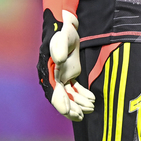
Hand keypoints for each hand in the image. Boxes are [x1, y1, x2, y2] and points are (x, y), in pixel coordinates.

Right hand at [37, 0, 94, 120]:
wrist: (64, 24)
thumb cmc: (61, 30)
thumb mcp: (61, 37)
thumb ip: (59, 48)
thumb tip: (59, 60)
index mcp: (48, 72)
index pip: (54, 93)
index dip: (62, 104)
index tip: (70, 112)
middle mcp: (53, 77)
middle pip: (62, 98)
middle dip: (72, 109)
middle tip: (83, 115)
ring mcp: (61, 76)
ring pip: (70, 95)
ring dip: (79, 103)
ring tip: (92, 108)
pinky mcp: (69, 73)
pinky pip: (75, 88)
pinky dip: (82, 95)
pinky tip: (92, 99)